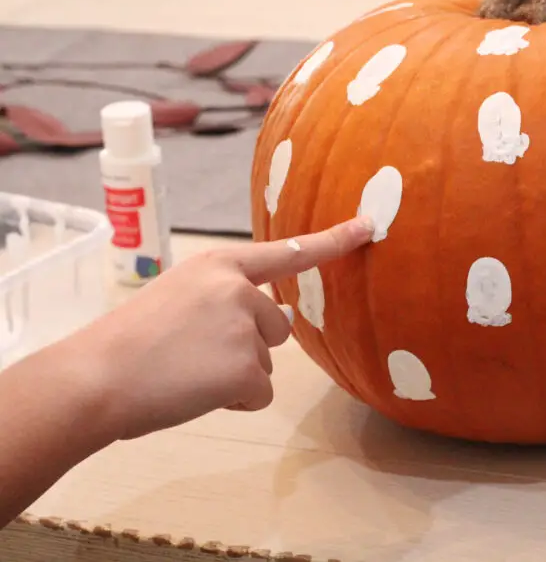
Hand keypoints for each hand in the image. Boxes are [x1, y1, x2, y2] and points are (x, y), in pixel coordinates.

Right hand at [68, 216, 373, 440]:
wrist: (94, 377)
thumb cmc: (128, 342)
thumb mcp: (178, 296)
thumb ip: (224, 296)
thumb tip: (275, 317)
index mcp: (220, 265)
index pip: (289, 251)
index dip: (334, 240)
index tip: (369, 226)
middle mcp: (239, 289)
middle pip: (278, 327)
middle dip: (247, 346)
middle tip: (191, 353)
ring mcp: (245, 327)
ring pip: (266, 362)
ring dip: (237, 374)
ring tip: (187, 371)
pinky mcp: (246, 368)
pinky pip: (259, 393)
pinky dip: (234, 400)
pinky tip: (195, 392)